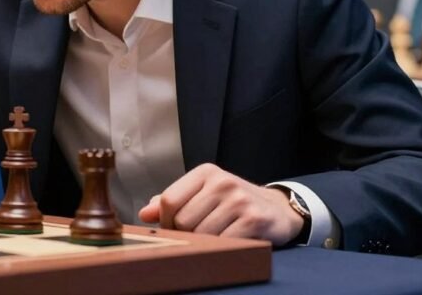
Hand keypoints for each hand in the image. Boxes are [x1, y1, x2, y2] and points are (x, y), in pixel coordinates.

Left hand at [138, 163, 303, 245]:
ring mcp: (239, 199)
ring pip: (201, 234)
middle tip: (197, 236)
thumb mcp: (202, 195)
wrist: (276, 210)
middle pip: (182, 220)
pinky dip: (222, 248)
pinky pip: (223, 242)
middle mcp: (222, 182)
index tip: (173, 229)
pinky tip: (229, 242)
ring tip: (214, 238)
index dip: (165, 221)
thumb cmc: (232, 203)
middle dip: (185, 234)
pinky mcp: (253, 219)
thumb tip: (145, 213)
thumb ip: (172, 202)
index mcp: (205, 172)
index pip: (169, 200)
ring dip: (204, 243)